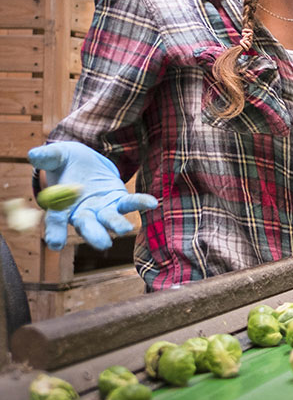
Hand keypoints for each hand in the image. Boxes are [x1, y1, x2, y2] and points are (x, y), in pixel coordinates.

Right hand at [28, 142, 158, 250]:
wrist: (85, 161)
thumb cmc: (66, 161)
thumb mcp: (57, 156)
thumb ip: (47, 157)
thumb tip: (33, 154)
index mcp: (62, 205)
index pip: (56, 220)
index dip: (55, 231)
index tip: (55, 244)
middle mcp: (83, 212)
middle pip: (87, 225)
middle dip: (94, 234)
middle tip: (103, 244)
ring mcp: (103, 208)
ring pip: (109, 219)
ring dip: (117, 224)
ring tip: (125, 229)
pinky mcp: (119, 200)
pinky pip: (130, 203)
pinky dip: (140, 203)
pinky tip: (152, 203)